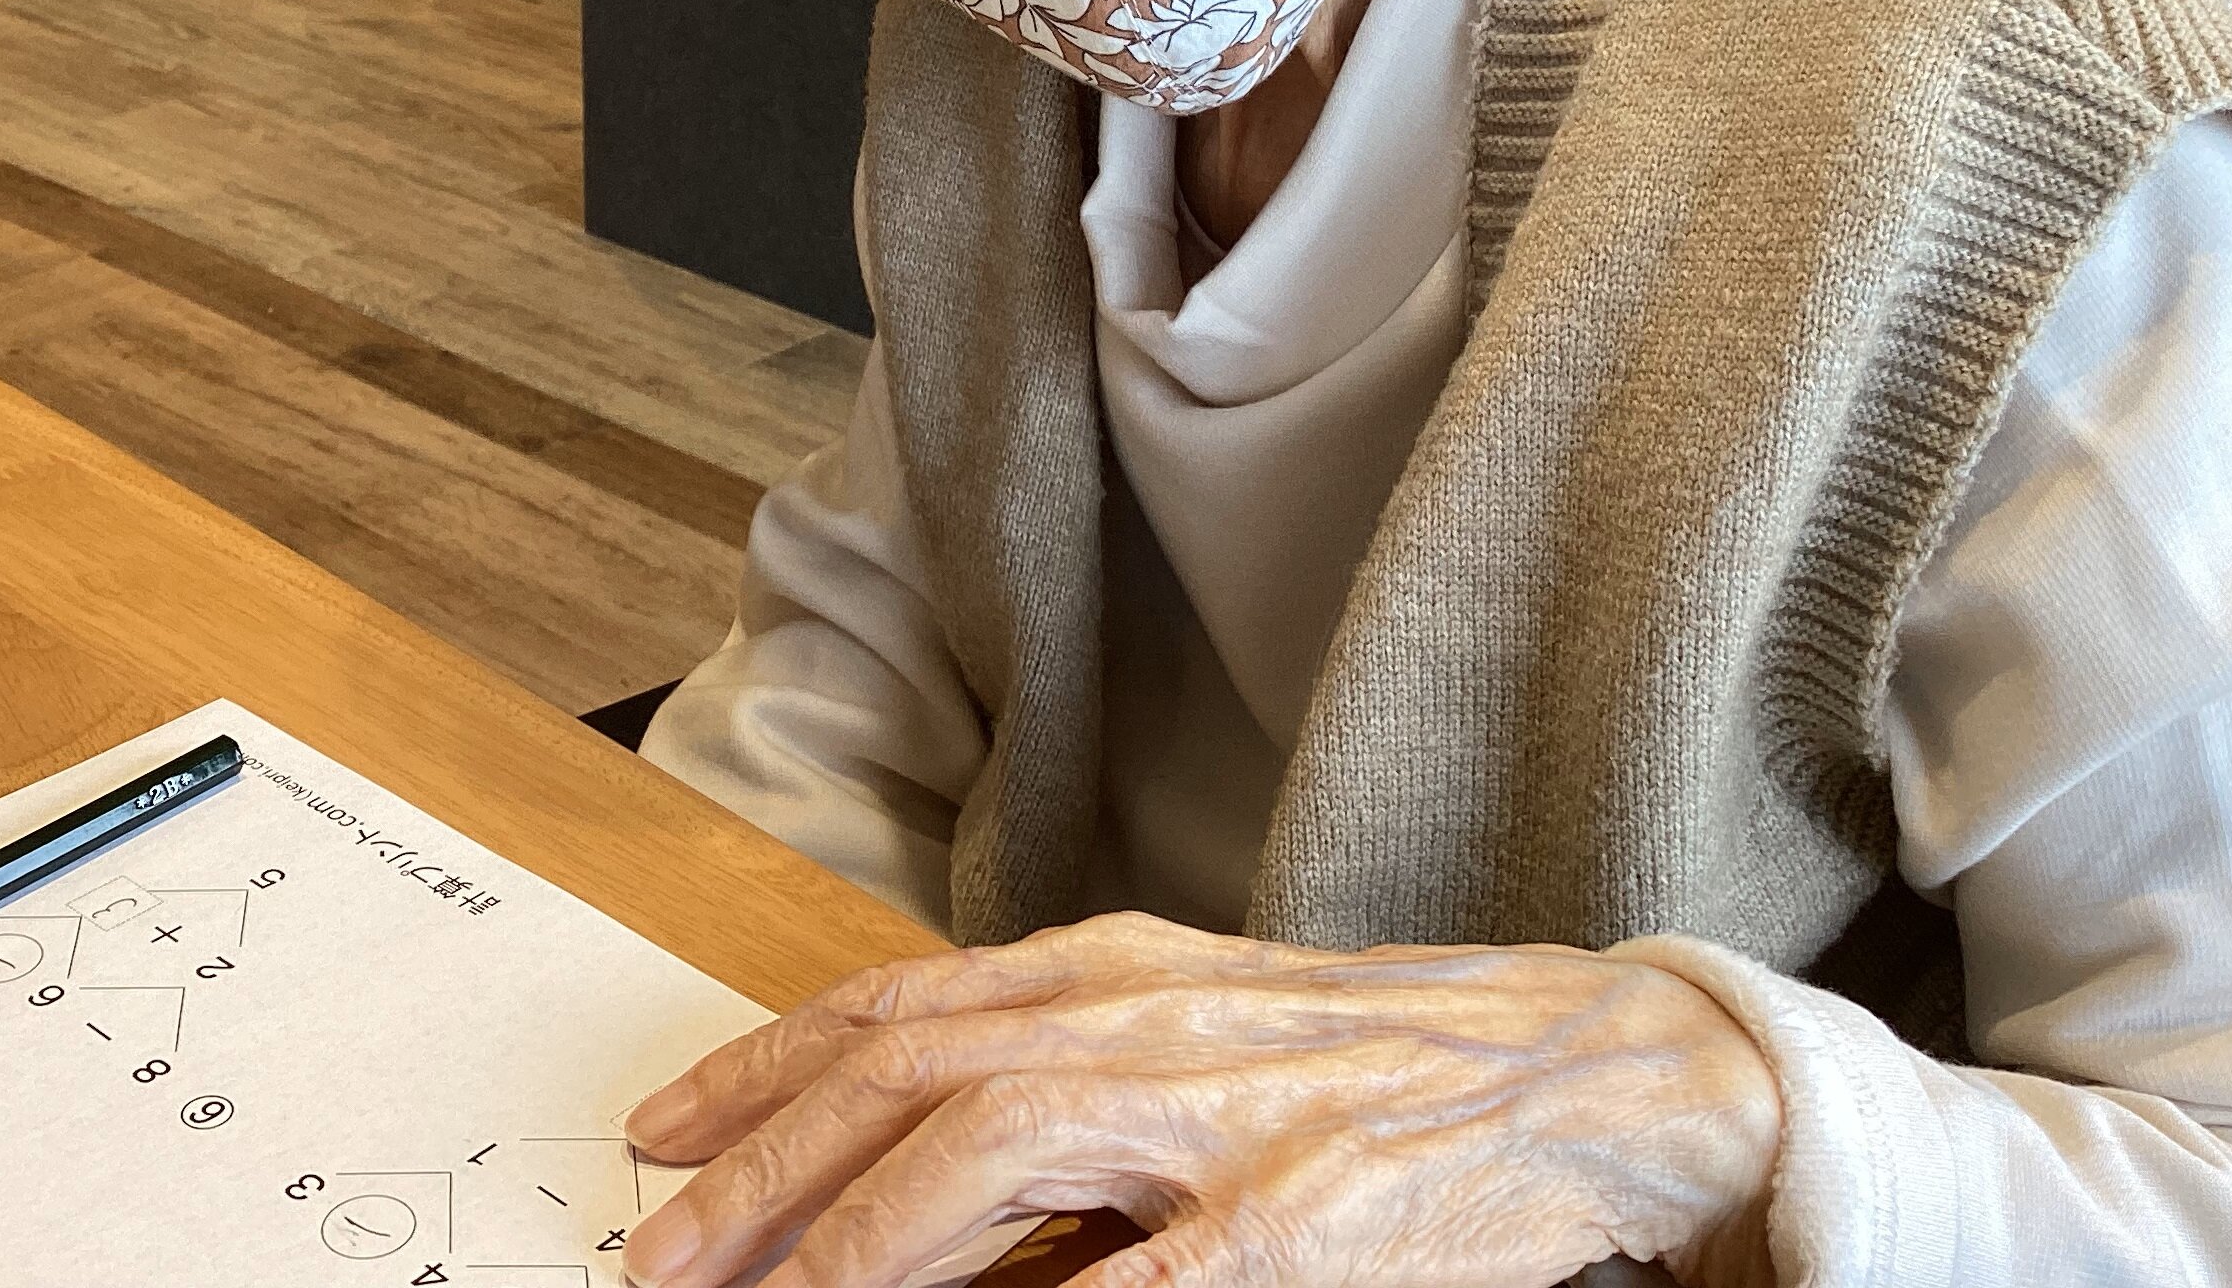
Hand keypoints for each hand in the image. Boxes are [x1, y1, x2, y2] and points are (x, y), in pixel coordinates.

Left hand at [617, 913, 1783, 1287]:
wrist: (1583, 1070)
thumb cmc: (1370, 1062)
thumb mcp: (1192, 1031)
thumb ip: (1053, 1075)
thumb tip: (889, 1172)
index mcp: (1113, 974)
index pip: (893, 1010)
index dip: (754, 1071)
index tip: (649, 1137)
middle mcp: (1149, 1021)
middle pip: (910, 1075)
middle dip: (763, 1171)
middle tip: (655, 1260)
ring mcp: (1227, 1114)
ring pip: (999, 1142)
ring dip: (861, 1236)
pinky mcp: (1310, 1215)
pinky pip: (1155, 1273)